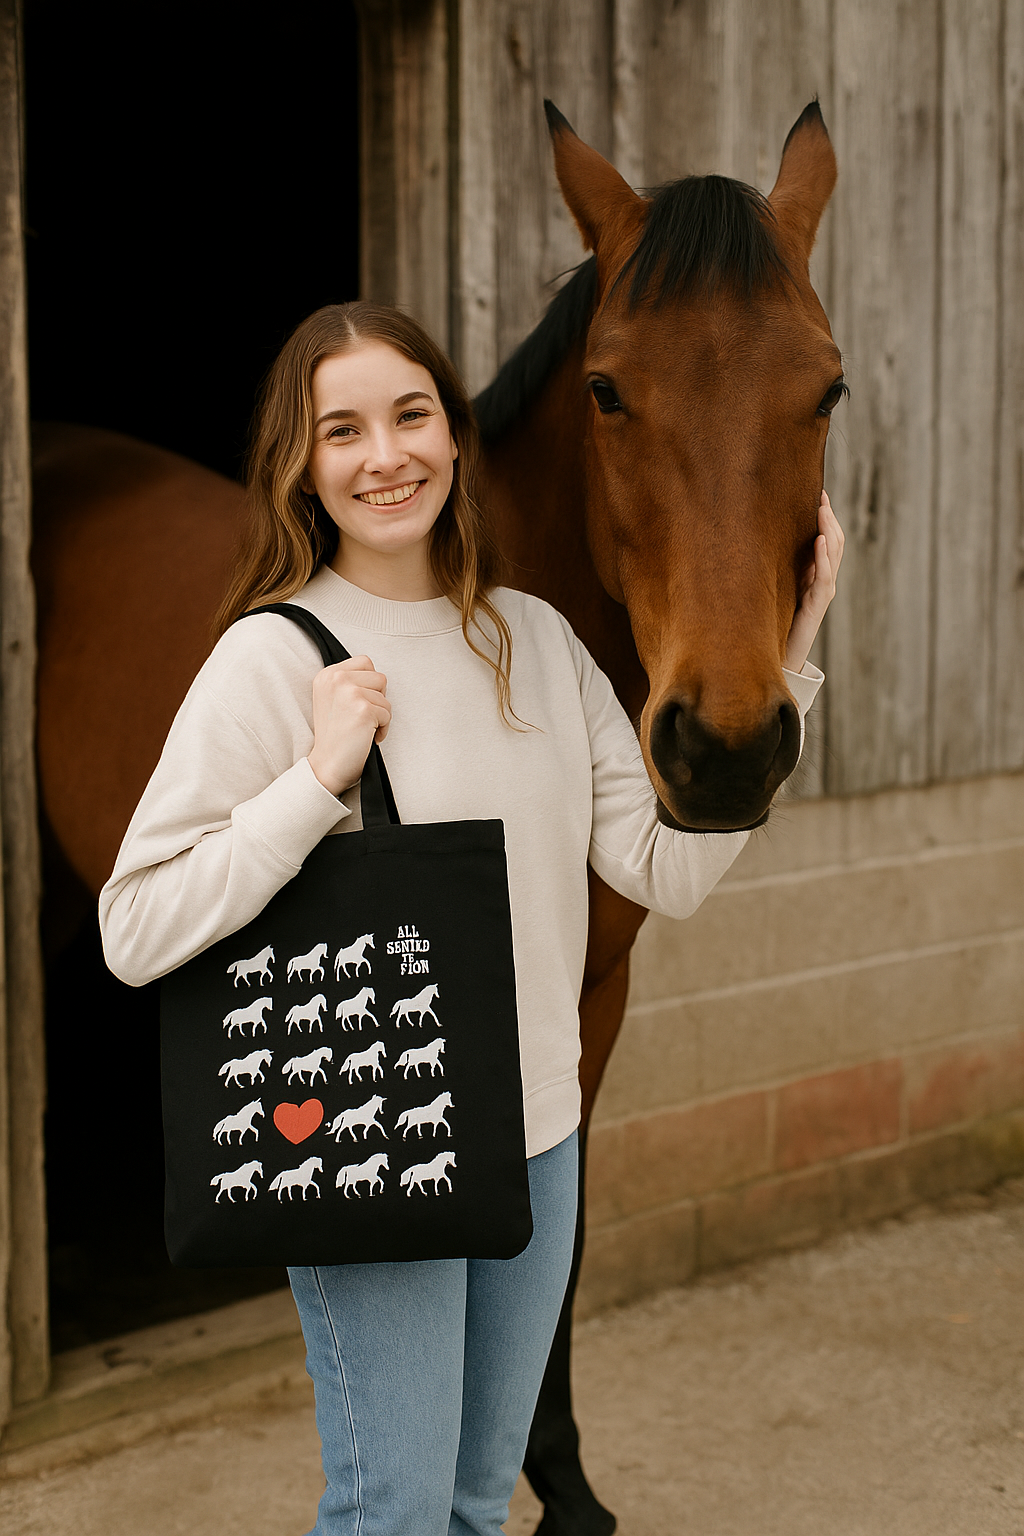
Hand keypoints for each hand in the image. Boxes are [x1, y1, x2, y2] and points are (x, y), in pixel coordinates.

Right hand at [306, 655, 391, 795]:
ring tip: (363, 727)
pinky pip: (388, 713)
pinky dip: (383, 728)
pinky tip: (367, 736)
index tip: (359, 704)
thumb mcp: (332, 698)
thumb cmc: (334, 736)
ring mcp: (350, 692)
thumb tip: (375, 676)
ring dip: (380, 714)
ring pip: (385, 696)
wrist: (327, 764)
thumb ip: (348, 681)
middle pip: (379, 677)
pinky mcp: (363, 709)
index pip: (365, 662)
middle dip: (377, 698)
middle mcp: (336, 679)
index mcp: (327, 674)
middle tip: (363, 716)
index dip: (369, 685)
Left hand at [784, 490, 844, 672]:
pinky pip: (824, 579)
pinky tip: (819, 541)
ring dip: (829, 530)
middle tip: (821, 495)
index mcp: (813, 574)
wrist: (774, 656)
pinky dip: (823, 558)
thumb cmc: (772, 621)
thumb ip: (776, 566)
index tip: (817, 493)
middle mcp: (822, 581)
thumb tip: (760, 536)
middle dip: (829, 518)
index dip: (824, 517)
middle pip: (834, 542)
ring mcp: (821, 593)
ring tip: (823, 509)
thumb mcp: (773, 586)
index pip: (825, 539)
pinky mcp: (815, 607)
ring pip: (833, 556)